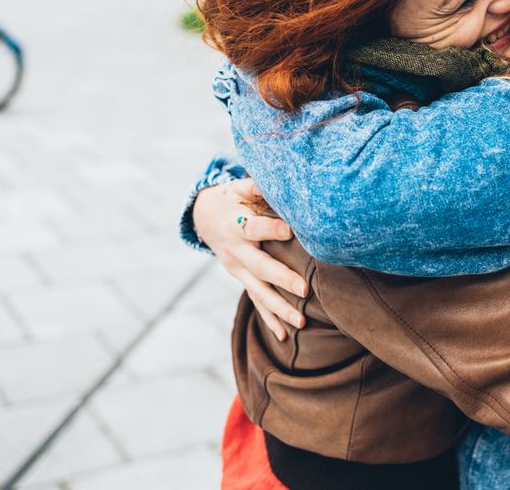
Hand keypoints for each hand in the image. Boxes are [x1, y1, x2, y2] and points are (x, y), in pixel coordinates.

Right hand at [193, 178, 308, 340]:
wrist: (205, 217)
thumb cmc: (233, 197)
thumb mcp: (241, 186)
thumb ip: (260, 185)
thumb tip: (282, 175)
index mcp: (236, 224)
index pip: (254, 227)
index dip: (270, 228)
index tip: (289, 229)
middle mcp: (235, 250)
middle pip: (259, 267)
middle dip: (281, 279)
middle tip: (304, 290)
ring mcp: (236, 269)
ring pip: (258, 291)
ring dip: (279, 308)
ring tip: (300, 322)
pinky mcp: (240, 278)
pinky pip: (256, 301)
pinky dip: (269, 319)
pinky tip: (284, 335)